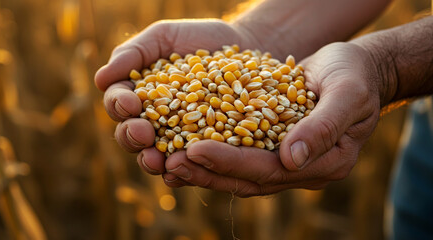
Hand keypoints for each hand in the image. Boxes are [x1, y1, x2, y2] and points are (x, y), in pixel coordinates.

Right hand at [94, 19, 262, 173]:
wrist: (242, 46)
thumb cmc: (197, 39)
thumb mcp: (163, 37)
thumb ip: (133, 53)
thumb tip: (101, 79)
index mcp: (137, 96)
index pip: (118, 104)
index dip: (119, 105)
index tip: (129, 102)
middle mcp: (152, 120)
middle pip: (131, 135)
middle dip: (132, 136)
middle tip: (142, 133)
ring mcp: (178, 136)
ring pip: (156, 155)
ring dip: (152, 160)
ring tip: (156, 160)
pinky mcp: (203, 147)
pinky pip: (190, 163)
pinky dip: (184, 169)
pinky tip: (183, 170)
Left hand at [163, 42, 382, 196]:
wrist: (356, 69)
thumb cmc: (354, 75)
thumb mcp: (347, 94)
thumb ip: (324, 127)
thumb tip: (291, 160)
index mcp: (324, 162)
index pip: (270, 170)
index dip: (231, 162)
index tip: (194, 150)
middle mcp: (302, 168)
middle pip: (249, 179)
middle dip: (208, 172)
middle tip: (170, 163)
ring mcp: (287, 159)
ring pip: (240, 173)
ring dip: (204, 168)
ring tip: (168, 160)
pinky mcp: (273, 145)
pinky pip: (239, 154)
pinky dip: (213, 153)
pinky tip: (185, 146)